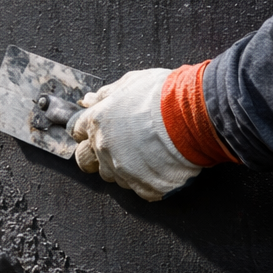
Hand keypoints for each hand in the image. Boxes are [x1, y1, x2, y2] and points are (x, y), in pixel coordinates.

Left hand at [69, 68, 200, 201]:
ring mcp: (123, 170)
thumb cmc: (165, 96)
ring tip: (145, 154)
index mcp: (97, 122)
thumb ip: (105, 95)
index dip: (88, 130)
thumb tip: (88, 99)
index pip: (77, 131)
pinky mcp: (144, 187)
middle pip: (86, 160)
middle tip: (118, 147)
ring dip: (123, 168)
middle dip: (96, 155)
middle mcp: (104, 149)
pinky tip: (159, 167)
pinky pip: (139, 189)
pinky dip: (148, 181)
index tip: (98, 129)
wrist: (195, 116)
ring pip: (112, 176)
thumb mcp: (131, 83)